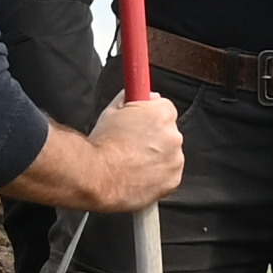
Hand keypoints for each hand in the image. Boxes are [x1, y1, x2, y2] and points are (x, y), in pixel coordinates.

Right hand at [6, 91, 186, 213]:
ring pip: (169, 154)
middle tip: (131, 144)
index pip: (164, 107)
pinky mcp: (172, 180)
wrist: (96, 176)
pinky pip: (168, 174)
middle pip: (168, 131)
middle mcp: (173, 135)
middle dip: (154, 136)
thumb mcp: (111, 110)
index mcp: (162, 113)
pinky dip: (157, 175)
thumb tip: (138, 93)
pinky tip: (137, 174)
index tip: (140, 120)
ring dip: (156, 156)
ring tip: (131, 161)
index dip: (149, 114)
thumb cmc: (102, 146)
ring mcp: (175, 159)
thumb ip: (130, 98)